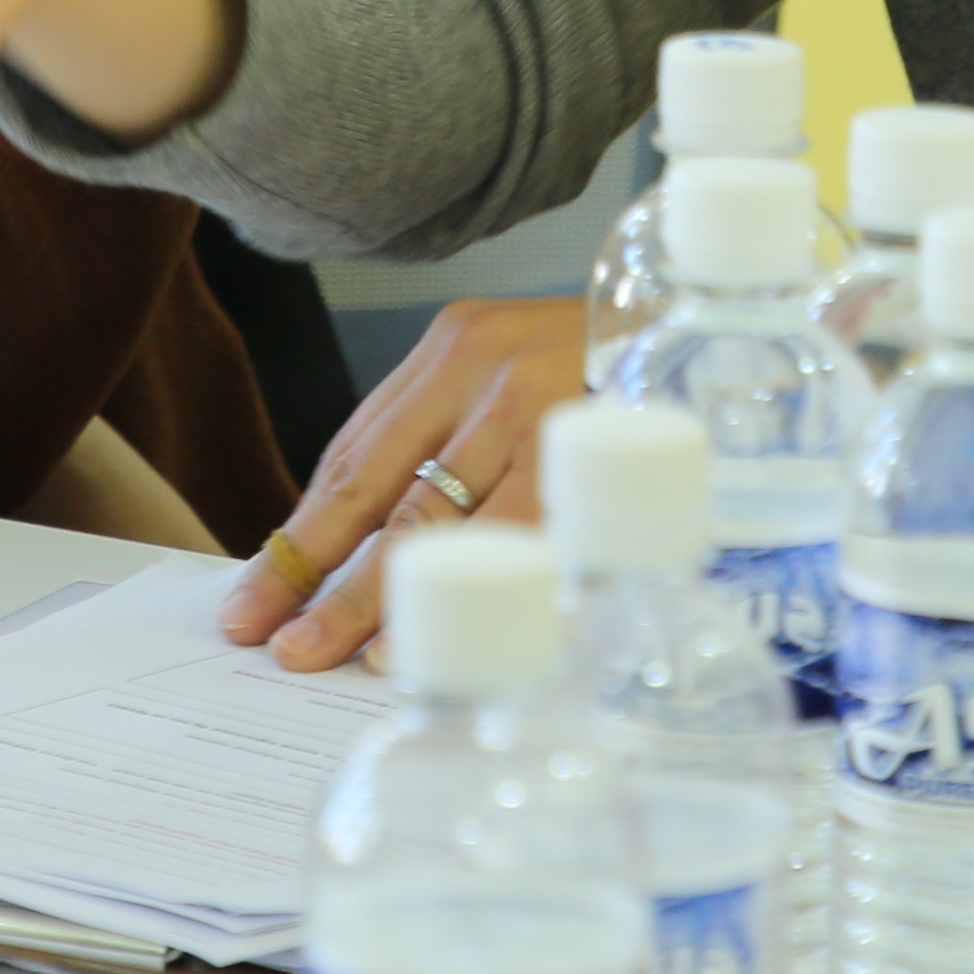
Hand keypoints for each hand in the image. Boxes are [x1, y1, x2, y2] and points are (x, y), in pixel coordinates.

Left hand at [221, 297, 590, 669]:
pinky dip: (466, 591)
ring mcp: (542, 407)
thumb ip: (446, 437)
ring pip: (439, 522)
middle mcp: (488, 368)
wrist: (720, 318)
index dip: (299, 539)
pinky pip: (515, 536)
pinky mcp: (594, 448)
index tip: (252, 603)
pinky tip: (433, 633)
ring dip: (378, 597)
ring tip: (329, 654)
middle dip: (319, 580)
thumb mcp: (511, 371)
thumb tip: (360, 545)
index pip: (353, 458)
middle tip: (276, 644)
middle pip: (382, 495)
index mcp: (454, 348)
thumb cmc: (608, 365)